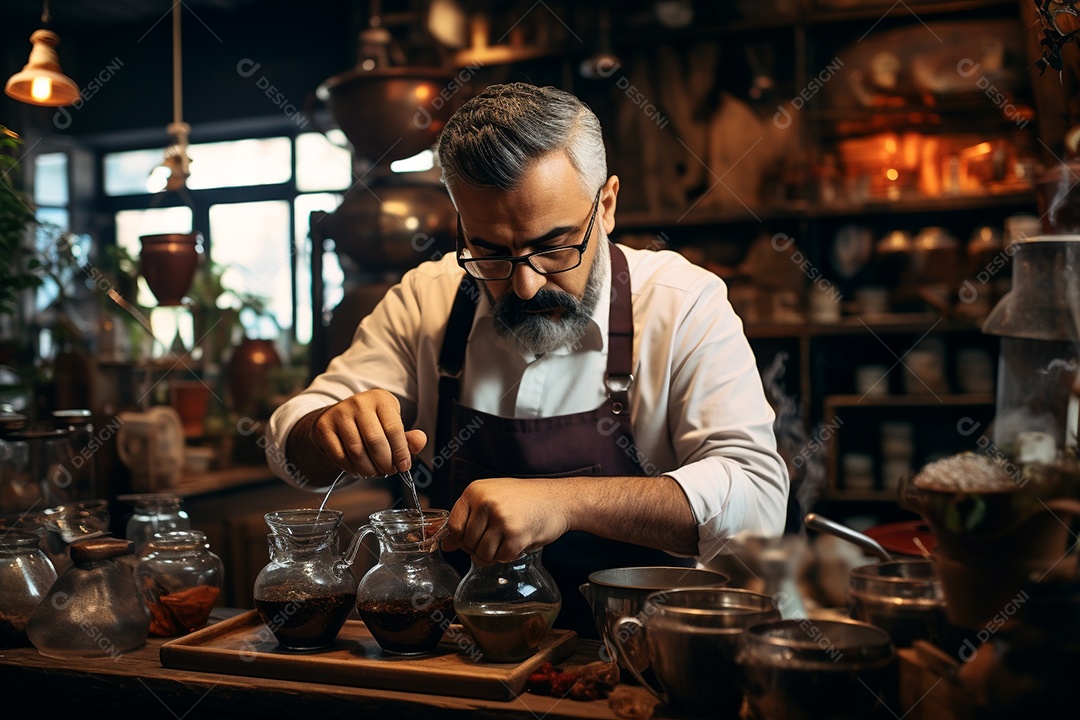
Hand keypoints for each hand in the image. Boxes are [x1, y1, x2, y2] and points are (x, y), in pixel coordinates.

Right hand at [309, 389, 425, 476]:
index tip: (404, 467)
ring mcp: (339, 413)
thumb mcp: (391, 426)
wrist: (337, 419)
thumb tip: (419, 442)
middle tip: (388, 471)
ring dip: (368, 468)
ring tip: (374, 472)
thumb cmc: (371, 425)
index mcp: (381, 398)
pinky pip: (340, 456)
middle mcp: (359, 402)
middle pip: (375, 441)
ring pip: (357, 450)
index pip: (394, 429)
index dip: (401, 452)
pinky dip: (351, 468)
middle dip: (385, 463)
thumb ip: (407, 437)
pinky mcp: (324, 427)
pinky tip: (358, 469)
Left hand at [443, 478, 571, 563]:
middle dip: (479, 549)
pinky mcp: (516, 534)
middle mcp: (486, 502)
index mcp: (475, 491)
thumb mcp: (492, 499)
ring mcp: (501, 518)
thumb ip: (468, 519)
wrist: (558, 499)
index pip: (453, 527)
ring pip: (482, 554)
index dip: (461, 540)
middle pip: (467, 543)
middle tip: (496, 541)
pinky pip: (501, 558)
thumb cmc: (524, 500)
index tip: (473, 541)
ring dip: (493, 555)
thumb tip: (446, 545)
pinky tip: (517, 543)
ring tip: (506, 542)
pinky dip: (508, 556)